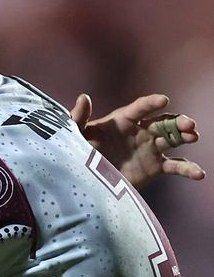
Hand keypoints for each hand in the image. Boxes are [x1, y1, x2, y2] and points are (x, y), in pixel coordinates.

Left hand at [70, 94, 204, 188]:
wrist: (87, 179)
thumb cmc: (79, 151)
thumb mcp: (77, 135)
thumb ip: (79, 117)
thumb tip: (84, 97)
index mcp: (122, 120)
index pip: (139, 108)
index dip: (151, 103)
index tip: (163, 100)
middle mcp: (140, 131)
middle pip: (163, 122)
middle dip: (177, 121)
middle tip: (189, 124)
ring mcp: (150, 148)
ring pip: (174, 139)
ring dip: (186, 136)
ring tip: (194, 136)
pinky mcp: (156, 166)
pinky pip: (176, 166)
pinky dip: (189, 169)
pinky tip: (199, 174)